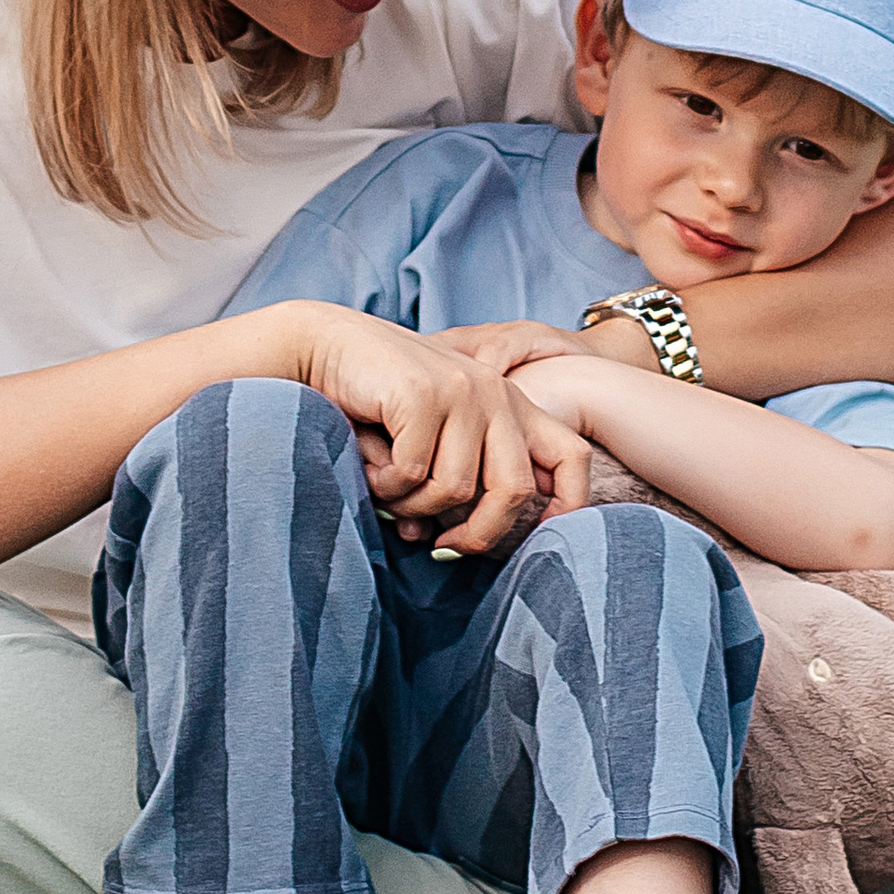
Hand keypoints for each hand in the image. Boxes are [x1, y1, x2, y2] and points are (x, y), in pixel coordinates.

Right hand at [284, 305, 592, 555]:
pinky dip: (385, 484)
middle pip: (515, 490)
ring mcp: (461, 391)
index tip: (526, 540)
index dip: (566, 505)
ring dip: (414, 505)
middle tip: (444, 546)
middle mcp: (495, 393)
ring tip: (386, 485)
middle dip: (480, 533)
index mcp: (508, 402)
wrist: (322, 346)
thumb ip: (449, 483)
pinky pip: (413, 474)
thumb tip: (441, 543)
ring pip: (456, 489)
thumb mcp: (428, 439)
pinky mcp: (423, 396)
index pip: (570, 457)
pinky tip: (368, 462)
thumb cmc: (374, 401)